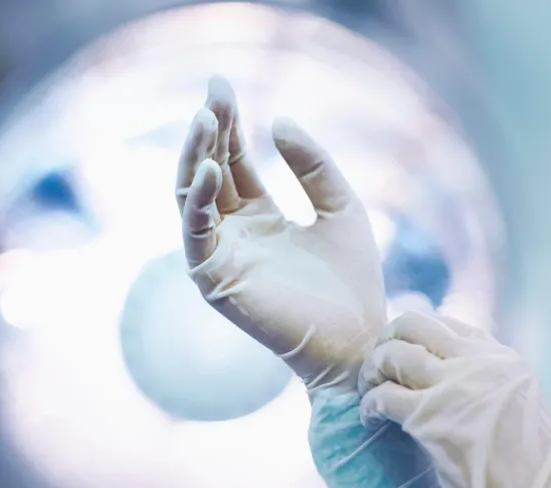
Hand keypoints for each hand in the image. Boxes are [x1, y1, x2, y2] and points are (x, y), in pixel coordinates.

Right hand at [176, 77, 383, 386]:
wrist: (359, 339)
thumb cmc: (353, 283)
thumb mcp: (340, 207)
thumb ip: (313, 165)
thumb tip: (277, 120)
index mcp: (259, 218)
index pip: (231, 162)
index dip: (227, 125)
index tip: (222, 85)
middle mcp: (234, 234)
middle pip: (208, 172)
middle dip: (208, 131)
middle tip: (214, 91)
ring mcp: (221, 256)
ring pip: (191, 198)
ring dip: (195, 157)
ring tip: (206, 118)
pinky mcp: (214, 279)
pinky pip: (196, 233)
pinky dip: (198, 200)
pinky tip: (211, 169)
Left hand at [360, 311, 550, 487]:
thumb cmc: (531, 471)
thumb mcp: (517, 404)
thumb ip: (485, 381)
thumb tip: (442, 372)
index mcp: (502, 359)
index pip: (443, 324)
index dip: (411, 337)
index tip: (398, 357)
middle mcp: (480, 363)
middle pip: (411, 325)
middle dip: (385, 343)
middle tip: (376, 371)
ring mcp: (455, 388)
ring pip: (391, 355)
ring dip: (370, 373)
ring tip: (369, 394)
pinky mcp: (432, 420)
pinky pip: (382, 397)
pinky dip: (368, 407)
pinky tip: (370, 420)